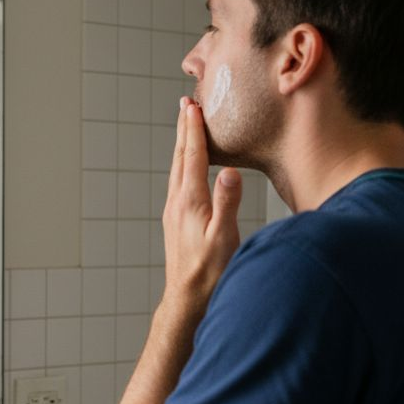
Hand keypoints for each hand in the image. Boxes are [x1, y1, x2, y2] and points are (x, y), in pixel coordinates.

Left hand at [160, 97, 241, 320]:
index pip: (192, 157)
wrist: (187, 298)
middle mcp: (177, 203)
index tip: (193, 107)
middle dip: (184, 130)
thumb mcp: (224, 237)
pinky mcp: (176, 221)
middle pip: (180, 158)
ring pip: (177, 170)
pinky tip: (188, 167)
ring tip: (186, 127)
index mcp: (189, 202)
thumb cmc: (209, 271)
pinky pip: (179, 183)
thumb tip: (229, 172)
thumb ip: (227, 203)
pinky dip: (184, 165)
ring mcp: (174, 212)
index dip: (193, 130)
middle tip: (186, 105)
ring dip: (182, 146)